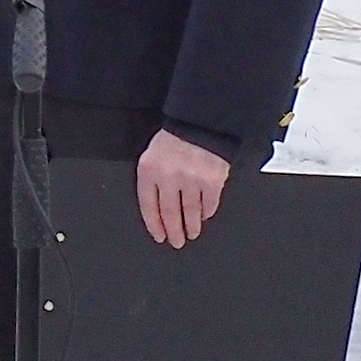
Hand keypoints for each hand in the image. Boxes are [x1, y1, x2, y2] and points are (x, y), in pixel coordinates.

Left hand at [133, 131, 228, 248]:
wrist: (201, 119)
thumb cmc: (175, 135)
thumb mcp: (153, 154)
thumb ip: (153, 177)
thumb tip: (156, 206)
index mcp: (150, 170)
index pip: (148, 206)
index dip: (154, 224)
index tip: (159, 235)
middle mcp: (169, 177)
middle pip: (170, 213)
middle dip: (173, 231)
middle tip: (176, 241)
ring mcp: (191, 180)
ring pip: (190, 212)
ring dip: (191, 226)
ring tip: (192, 233)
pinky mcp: (212, 181)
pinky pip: (209, 204)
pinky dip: (207, 212)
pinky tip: (205, 216)